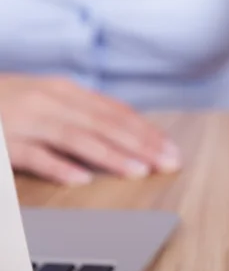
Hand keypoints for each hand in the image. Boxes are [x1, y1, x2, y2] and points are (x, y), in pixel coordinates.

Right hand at [0, 75, 180, 184]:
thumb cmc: (12, 101)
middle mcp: (51, 101)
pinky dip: (58, 166)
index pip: (116, 113)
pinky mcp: (2, 142)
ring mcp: (26, 120)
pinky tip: (80, 179)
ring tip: (137, 171)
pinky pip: (33, 155)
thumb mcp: (52, 99)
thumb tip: (130, 129)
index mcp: (67, 91)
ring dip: (110, 155)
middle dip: (141, 145)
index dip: (146, 131)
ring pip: (76, 138)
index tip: (171, 149)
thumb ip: (86, 112)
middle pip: (104, 124)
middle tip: (167, 163)